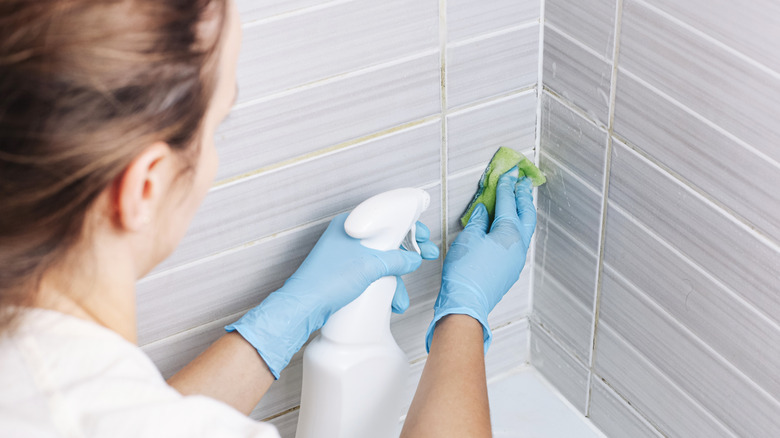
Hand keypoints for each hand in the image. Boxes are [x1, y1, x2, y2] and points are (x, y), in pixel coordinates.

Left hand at [227, 213, 438, 377]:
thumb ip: (396, 260)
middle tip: (426, 255)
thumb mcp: (370, 267)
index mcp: (350, 225)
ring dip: (395, 277)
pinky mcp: (344, 273)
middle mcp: (347, 237)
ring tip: (403, 295)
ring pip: (379, 260)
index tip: (422, 234)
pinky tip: (391, 301)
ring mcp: (345, 256)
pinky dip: (383, 285)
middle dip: (407, 253)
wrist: (303, 307)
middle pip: (385, 239)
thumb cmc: (327, 281)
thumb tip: (413, 259)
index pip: (385, 218)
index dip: (408, 225)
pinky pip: (370, 273)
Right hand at [426, 172, 535, 352]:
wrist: (466, 302)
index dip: (506, 186)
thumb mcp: (467, 238)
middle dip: (523, 196)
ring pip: (525, 228)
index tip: (508, 175)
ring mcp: (517, 259)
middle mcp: (518, 245)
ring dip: (523, 211)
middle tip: (523, 182)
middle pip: (525, 213)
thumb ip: (477, 221)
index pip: (507, 202)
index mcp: (508, 232)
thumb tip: (482, 212)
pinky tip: (508, 227)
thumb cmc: (464, 272)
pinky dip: (516, 228)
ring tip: (520, 200)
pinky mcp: (510, 269)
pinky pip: (518, 241)